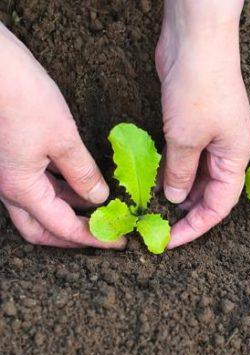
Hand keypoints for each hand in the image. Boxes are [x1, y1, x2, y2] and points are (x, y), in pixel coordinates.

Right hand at [0, 24, 124, 248]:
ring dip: (68, 212)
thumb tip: (98, 197)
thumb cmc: (23, 98)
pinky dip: (60, 192)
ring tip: (101, 210)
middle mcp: (8, 186)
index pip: (62, 227)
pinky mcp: (10, 157)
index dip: (93, 237)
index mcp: (20, 187)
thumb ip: (82, 173)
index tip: (119, 241)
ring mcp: (7, 172)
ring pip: (38, 207)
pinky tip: (82, 185)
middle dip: (72, 236)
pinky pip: (36, 186)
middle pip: (41, 228)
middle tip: (104, 235)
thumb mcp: (63, 139)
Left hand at [156, 0, 249, 248]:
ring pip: (199, 175)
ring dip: (178, 192)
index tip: (170, 241)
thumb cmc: (200, 87)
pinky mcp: (198, 123)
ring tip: (154, 209)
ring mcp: (215, 135)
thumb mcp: (184, 138)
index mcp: (237, 156)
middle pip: (212, 192)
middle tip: (158, 228)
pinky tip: (156, 180)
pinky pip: (188, 156)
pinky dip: (174, 170)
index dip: (196, 226)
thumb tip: (174, 197)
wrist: (197, 40)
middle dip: (186, 212)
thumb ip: (179, 173)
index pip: (220, 204)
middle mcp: (230, 149)